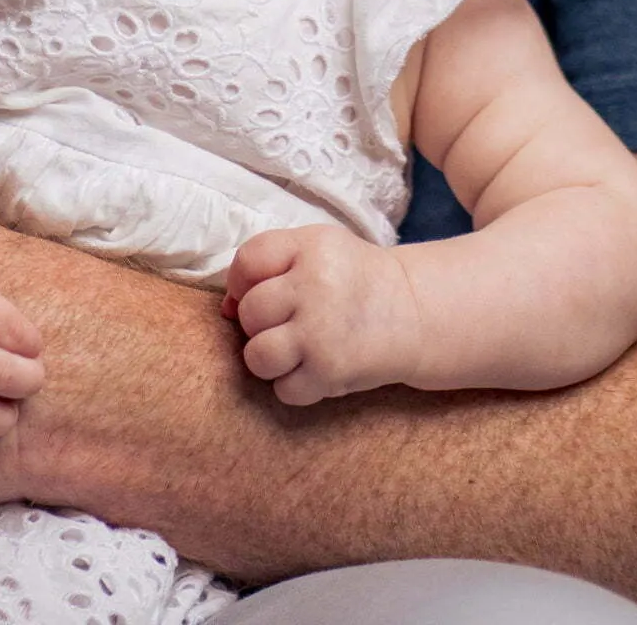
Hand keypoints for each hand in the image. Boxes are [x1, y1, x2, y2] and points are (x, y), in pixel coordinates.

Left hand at [223, 223, 423, 403]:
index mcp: (310, 246)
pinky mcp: (331, 373)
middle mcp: (315, 287)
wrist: (411, 312)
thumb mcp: (316, 249)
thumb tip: (224, 309)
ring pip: (257, 357)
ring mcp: (322, 332)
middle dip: (260, 323)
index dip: (243, 282)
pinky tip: (313, 368)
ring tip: (292, 349)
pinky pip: (284, 390)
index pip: (246, 262)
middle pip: (250, 313)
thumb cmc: (352, 278)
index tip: (261, 291)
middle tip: (287, 322)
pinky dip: (294, 385)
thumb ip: (268, 265)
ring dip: (269, 358)